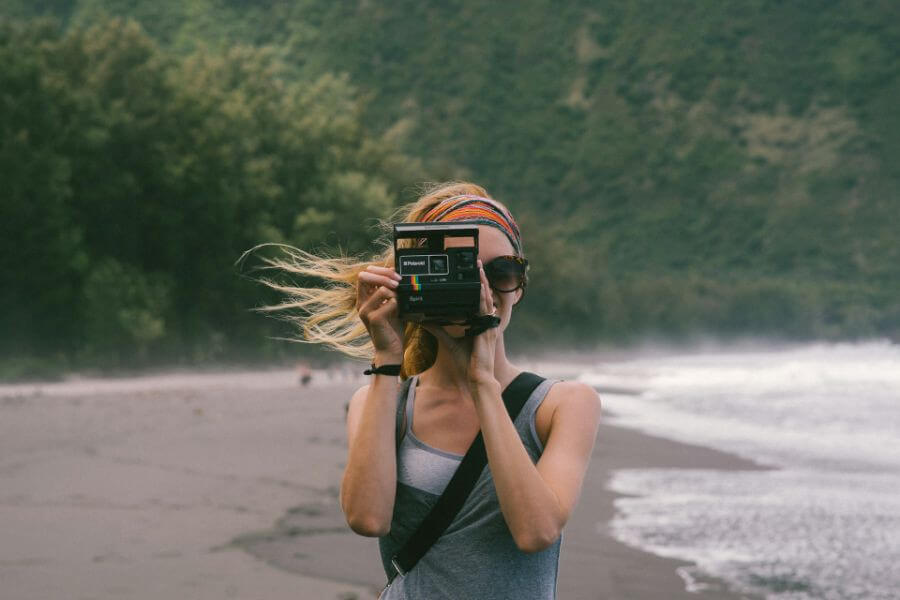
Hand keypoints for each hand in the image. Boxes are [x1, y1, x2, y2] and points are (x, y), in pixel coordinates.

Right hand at [356, 265, 403, 360]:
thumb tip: (396, 272)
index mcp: (364, 298)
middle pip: (364, 276)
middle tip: (399, 282)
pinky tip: (398, 312)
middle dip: (384, 275)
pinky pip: (389, 302)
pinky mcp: (373, 319)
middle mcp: (361, 303)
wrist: (391, 349)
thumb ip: (391, 290)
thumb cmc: (392, 327)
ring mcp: (365, 311)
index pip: (365, 274)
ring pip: (381, 289)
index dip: (380, 270)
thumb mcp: (391, 304)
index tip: (395, 275)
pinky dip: (397, 304)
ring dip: (395, 292)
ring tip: (400, 302)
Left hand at [424, 260, 499, 386]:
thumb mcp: (449, 341)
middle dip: (481, 278)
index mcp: (479, 323)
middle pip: (483, 295)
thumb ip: (437, 329)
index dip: (476, 286)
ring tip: (479, 268)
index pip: (477, 300)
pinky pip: (486, 310)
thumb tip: (422, 319)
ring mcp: (489, 325)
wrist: (477, 377)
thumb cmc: (467, 363)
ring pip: (486, 298)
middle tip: (476, 263)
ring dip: (483, 282)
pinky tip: (480, 287)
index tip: (472, 272)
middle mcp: (486, 322)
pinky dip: (483, 297)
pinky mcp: (488, 330)